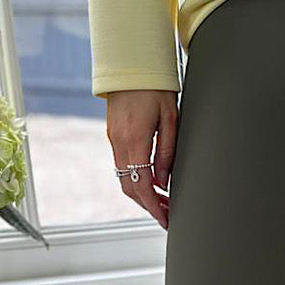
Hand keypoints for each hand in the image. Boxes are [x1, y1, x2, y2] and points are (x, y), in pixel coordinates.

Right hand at [106, 89, 178, 229]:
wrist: (130, 66)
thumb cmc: (155, 88)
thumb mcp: (170, 119)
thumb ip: (167, 153)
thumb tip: (164, 182)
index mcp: (135, 139)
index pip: (142, 185)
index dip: (154, 206)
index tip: (165, 218)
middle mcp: (120, 142)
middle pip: (130, 187)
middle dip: (148, 205)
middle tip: (167, 214)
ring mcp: (114, 140)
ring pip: (125, 178)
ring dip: (142, 194)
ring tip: (162, 202)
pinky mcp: (113, 136)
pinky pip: (123, 166)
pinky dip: (136, 179)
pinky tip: (151, 182)